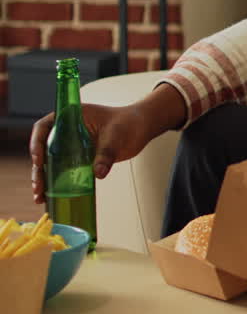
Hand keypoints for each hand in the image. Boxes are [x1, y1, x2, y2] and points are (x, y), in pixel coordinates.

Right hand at [30, 83, 185, 202]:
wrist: (142, 127)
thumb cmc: (129, 123)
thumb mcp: (117, 136)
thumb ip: (107, 153)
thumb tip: (98, 173)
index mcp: (71, 116)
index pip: (44, 127)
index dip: (36, 143)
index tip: (39, 160)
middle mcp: (66, 130)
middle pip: (43, 149)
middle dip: (38, 169)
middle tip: (38, 187)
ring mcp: (71, 144)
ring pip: (50, 162)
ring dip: (44, 179)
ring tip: (40, 197)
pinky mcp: (78, 158)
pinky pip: (62, 170)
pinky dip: (56, 183)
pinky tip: (50, 197)